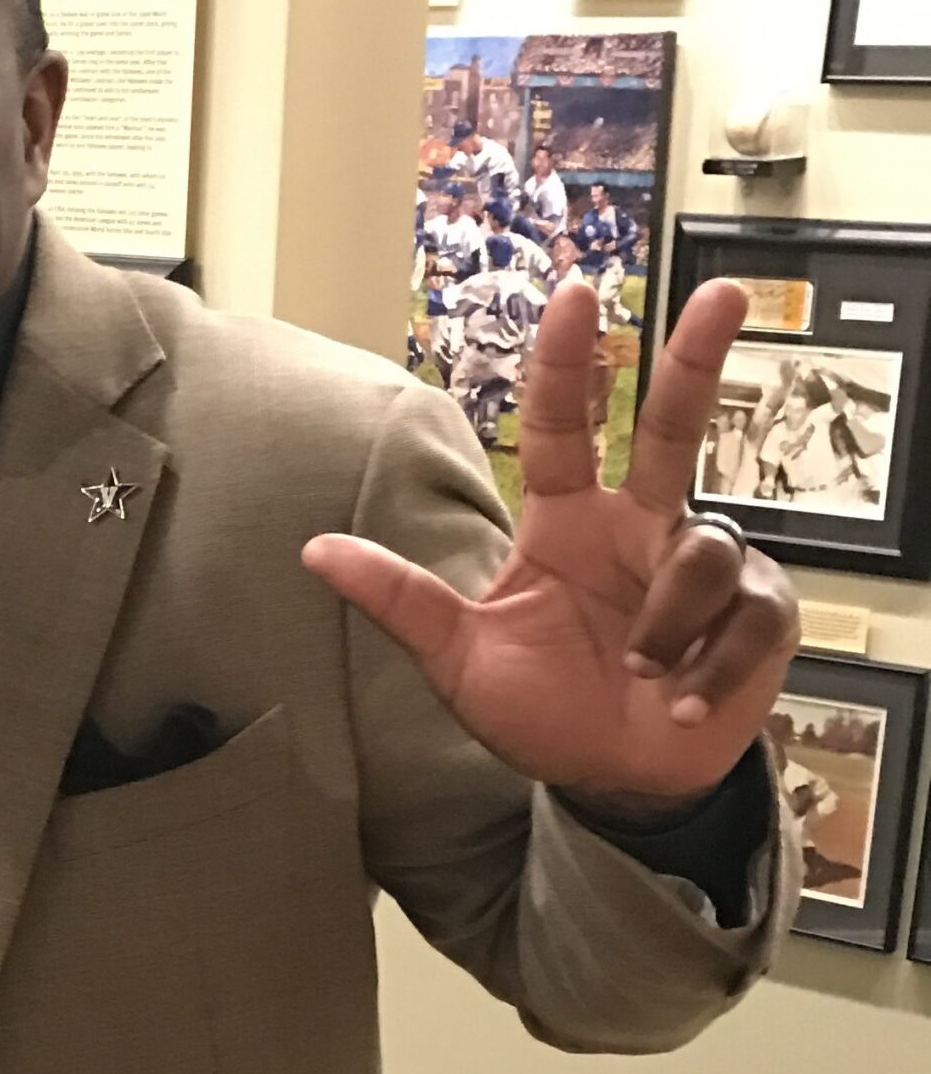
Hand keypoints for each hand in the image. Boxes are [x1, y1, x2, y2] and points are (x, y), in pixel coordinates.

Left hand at [304, 281, 798, 809]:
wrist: (612, 781)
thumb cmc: (541, 712)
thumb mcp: (458, 659)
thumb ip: (400, 600)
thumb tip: (315, 550)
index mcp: (566, 524)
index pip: (567, 425)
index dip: (568, 363)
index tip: (576, 296)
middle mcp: (637, 528)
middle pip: (673, 423)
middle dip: (697, 355)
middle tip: (721, 291)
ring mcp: (701, 566)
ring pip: (703, 546)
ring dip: (667, 621)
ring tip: (641, 674)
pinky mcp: (757, 613)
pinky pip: (746, 615)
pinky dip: (713, 666)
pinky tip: (686, 701)